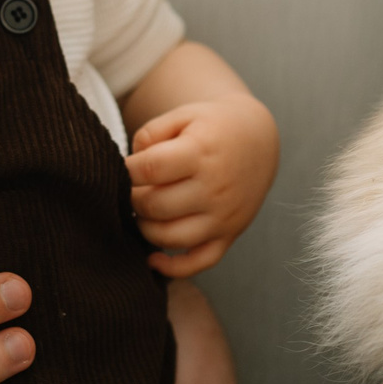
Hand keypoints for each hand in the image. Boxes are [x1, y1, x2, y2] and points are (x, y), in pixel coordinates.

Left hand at [125, 94, 279, 276]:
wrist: (258, 140)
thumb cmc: (212, 127)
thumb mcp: (183, 115)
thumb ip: (150, 133)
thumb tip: (129, 166)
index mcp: (201, 152)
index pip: (149, 169)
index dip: (127, 170)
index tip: (124, 168)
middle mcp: (214, 188)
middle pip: (155, 205)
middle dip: (131, 199)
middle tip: (130, 190)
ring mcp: (224, 216)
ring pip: (170, 237)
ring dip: (145, 228)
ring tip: (143, 211)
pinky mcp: (229, 235)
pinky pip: (200, 262)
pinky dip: (172, 268)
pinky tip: (153, 258)